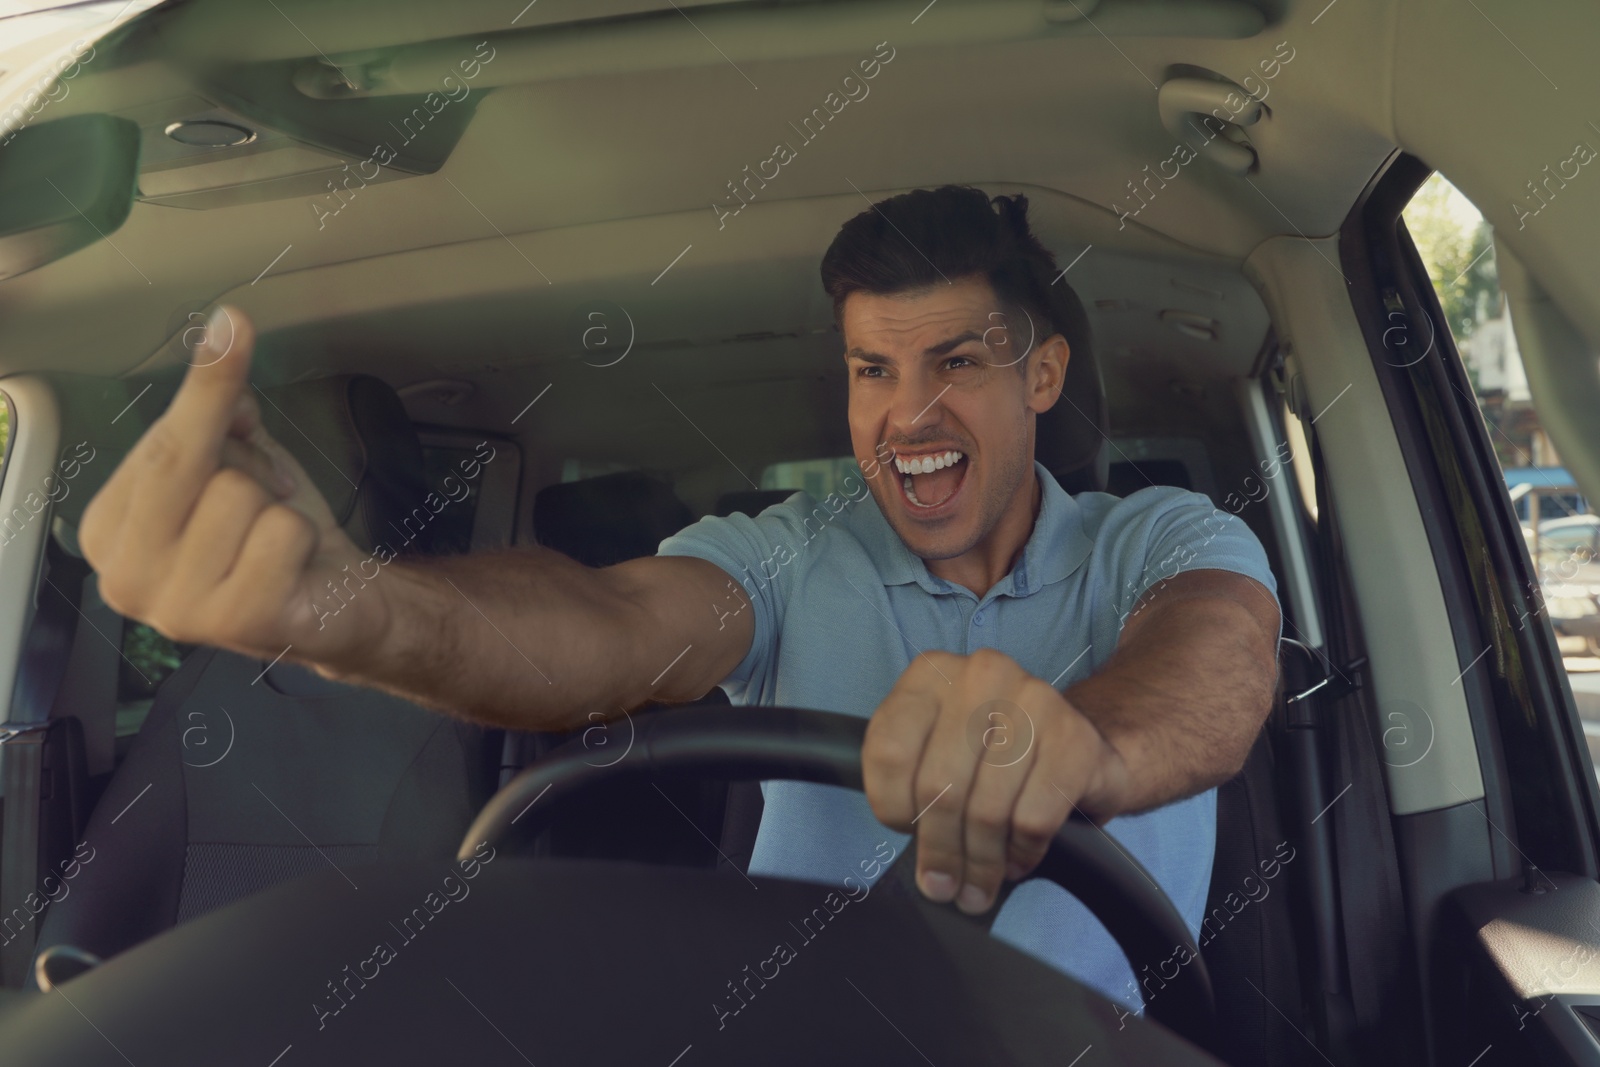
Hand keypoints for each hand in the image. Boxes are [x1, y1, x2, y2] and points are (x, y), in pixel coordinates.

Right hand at [80, 306, 379, 667]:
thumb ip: (216, 407)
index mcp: (108, 531)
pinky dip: (302, 537)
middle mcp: (125, 576)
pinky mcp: (235, 622)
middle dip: (245, 459)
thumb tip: (223, 332)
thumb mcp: (237, 461)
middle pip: (187, 461)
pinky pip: (280, 533)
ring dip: (277, 509)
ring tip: (276, 542)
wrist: (334, 601)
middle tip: (274, 485)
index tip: (236, 335)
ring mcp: (176, 607)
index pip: (156, 440)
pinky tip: (292, 567)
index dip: (211, 397)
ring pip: (239, 496)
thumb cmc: (271, 532)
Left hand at [862, 648, 1130, 914]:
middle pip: (939, 787)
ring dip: (980, 863)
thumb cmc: (995, 754)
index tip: (907, 832)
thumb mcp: (936, 751)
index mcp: (932, 674)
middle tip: (943, 885)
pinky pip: (1033, 819)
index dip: (892, 807)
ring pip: (986, 809)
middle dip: (939, 850)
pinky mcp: (1074, 739)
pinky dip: (1020, 853)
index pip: (889, 752)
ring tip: (978, 884)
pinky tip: (1016, 858)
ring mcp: (1033, 701)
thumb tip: (924, 867)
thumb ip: (912, 786)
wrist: (1079, 743)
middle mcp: (981, 676)